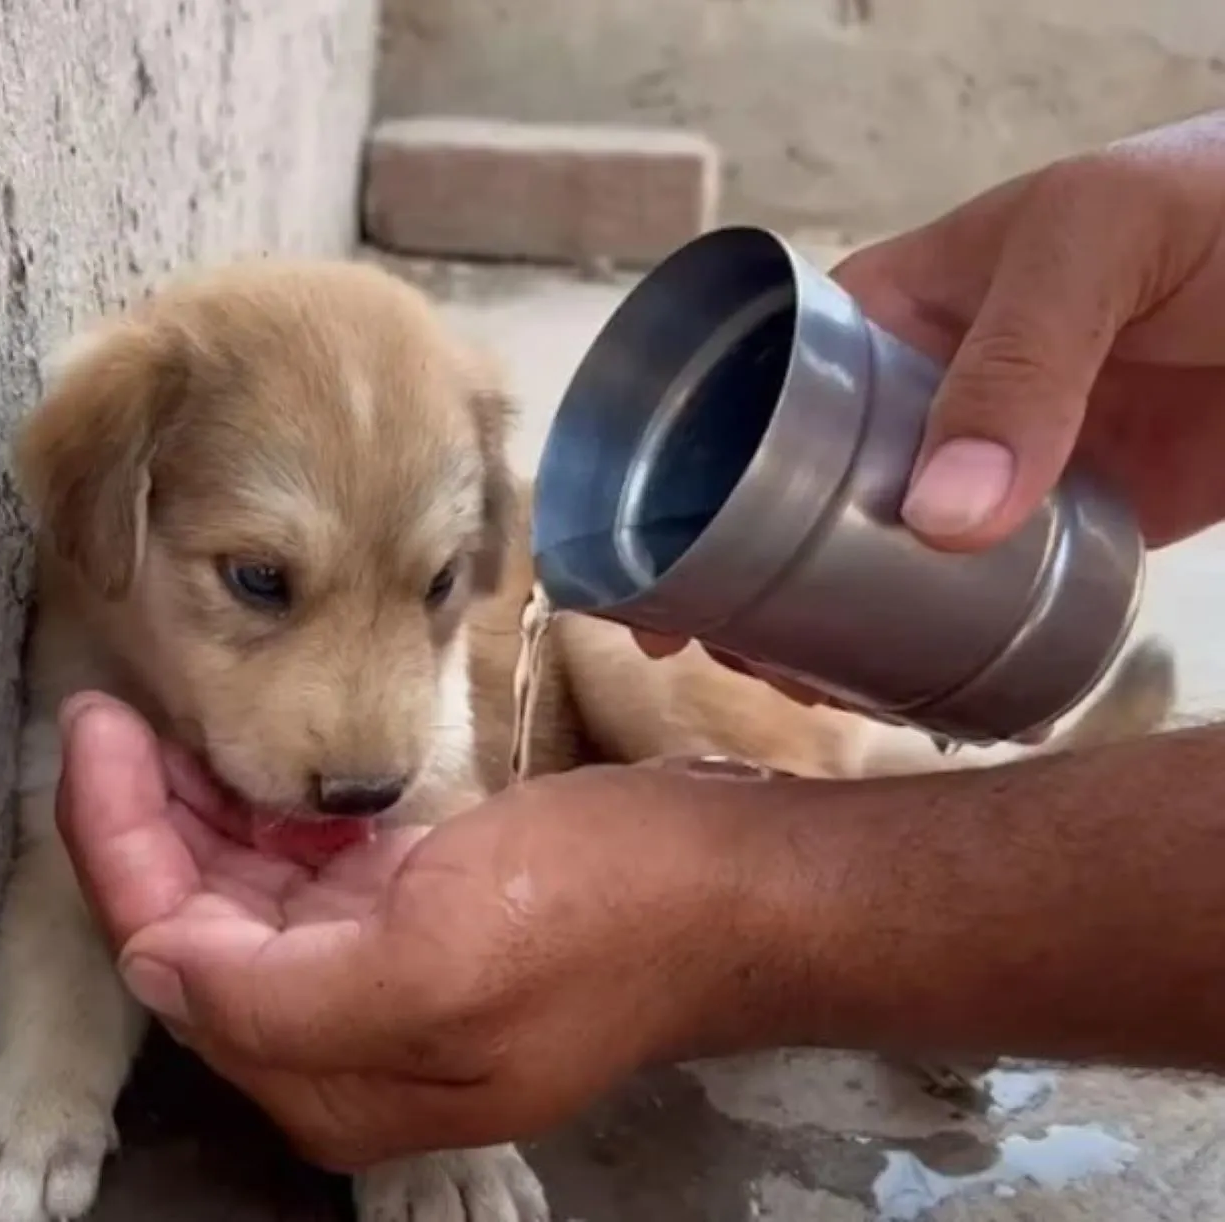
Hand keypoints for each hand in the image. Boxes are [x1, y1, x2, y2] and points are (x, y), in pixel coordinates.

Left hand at [53, 693, 783, 1168]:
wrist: (742, 887)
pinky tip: (251, 765)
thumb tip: (151, 967)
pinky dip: (262, 819)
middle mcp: (341, 1043)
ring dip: (192, 811)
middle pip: (190, 927)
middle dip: (138, 821)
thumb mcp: (443, 961)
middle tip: (112, 708)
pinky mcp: (417, 926)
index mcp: (332, 1074)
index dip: (112, 841)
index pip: (167, 953)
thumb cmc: (611, 914)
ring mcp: (381, 981)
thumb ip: (277, 995)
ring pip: (238, 899)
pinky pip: (299, 881)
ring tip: (160, 720)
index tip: (94, 725)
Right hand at [645, 109, 1224, 688]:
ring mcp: (994, 466)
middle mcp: (921, 395)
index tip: (652, 578)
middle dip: (747, 582)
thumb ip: (1017, 363)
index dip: (686, 486)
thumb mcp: (1094, 243)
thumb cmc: (1219, 201)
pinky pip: (981, 598)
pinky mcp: (1069, 522)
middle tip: (731, 657)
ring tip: (806, 688)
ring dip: (828, 629)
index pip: (751, 398)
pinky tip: (900, 693)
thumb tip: (938, 522)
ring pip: (877, 562)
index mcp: (889, 308)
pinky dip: (934, 649)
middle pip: (796, 500)